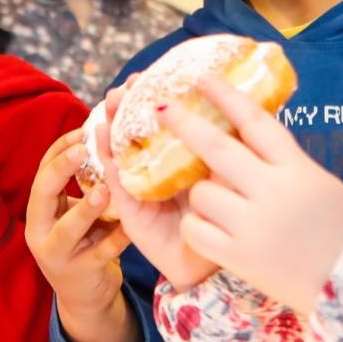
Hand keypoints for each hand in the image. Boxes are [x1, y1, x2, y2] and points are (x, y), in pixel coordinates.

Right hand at [26, 129, 136, 341]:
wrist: (84, 298)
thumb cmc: (84, 244)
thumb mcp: (76, 212)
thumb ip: (84, 184)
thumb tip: (107, 137)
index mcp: (39, 209)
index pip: (42, 171)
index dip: (60, 149)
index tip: (83, 130)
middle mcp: (39, 230)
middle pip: (42, 193)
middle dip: (61, 169)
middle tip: (85, 148)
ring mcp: (57, 254)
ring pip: (67, 228)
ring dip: (86, 208)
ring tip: (105, 190)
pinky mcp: (80, 273)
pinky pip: (101, 252)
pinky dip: (118, 238)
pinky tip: (133, 225)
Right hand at [92, 81, 217, 289]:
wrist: (215, 267)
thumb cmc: (229, 222)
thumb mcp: (232, 177)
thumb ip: (232, 148)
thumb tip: (243, 106)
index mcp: (185, 157)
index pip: (168, 121)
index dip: (157, 97)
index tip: (154, 74)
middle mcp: (160, 168)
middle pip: (139, 130)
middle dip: (132, 104)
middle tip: (131, 83)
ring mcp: (142, 186)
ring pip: (122, 147)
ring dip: (114, 121)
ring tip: (112, 100)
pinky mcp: (129, 207)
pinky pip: (114, 177)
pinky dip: (104, 155)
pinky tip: (99, 134)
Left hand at [167, 75, 342, 314]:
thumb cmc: (339, 232)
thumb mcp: (320, 184)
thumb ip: (285, 162)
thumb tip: (247, 132)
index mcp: (297, 168)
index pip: (256, 121)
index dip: (226, 96)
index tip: (203, 78)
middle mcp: (274, 192)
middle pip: (218, 149)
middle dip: (185, 124)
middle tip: (162, 108)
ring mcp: (254, 225)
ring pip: (201, 194)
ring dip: (199, 194)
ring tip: (213, 205)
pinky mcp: (239, 257)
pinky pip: (197, 230)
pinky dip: (196, 227)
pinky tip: (205, 230)